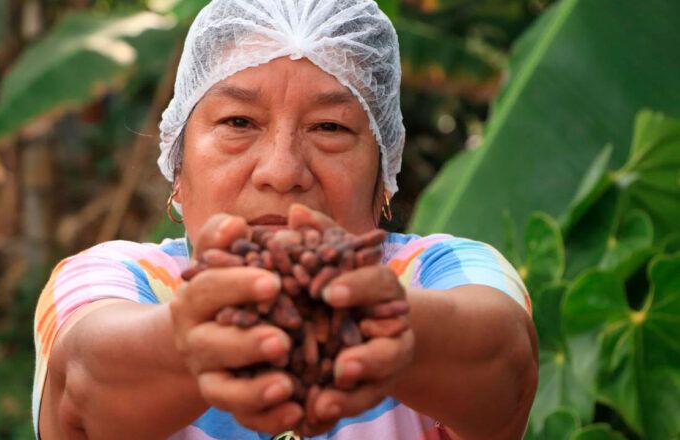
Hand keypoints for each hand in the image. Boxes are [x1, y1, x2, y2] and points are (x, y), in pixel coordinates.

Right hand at [170, 214, 303, 432]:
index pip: (209, 288)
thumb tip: (235, 224)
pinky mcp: (231, 403)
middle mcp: (196, 341)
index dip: (237, 286)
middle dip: (246, 344)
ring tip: (287, 385)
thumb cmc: (228, 287)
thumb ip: (223, 236)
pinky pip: (246, 419)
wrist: (209, 334)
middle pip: (213, 344)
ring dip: (255, 391)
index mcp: (193, 300)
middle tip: (281, 340)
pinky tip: (298, 414)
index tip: (272, 282)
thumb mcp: (221, 257)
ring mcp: (210, 376)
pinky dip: (269, 420)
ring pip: (224, 391)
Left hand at [288, 205, 414, 435]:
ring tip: (322, 407)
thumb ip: (319, 236)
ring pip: (374, 385)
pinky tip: (308, 424)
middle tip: (342, 367)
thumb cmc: (345, 280)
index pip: (378, 284)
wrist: (371, 322)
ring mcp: (383, 363)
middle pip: (388, 347)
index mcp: (384, 291)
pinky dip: (332, 416)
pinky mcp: (367, 389)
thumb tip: (295, 212)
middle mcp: (391, 329)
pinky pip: (353, 406)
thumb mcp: (334, 255)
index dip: (356, 288)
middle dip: (367, 359)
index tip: (328, 293)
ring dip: (350, 398)